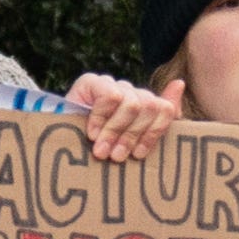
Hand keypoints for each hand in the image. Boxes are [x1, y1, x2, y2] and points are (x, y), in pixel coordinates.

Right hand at [63, 72, 178, 162]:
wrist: (59, 146)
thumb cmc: (100, 149)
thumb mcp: (133, 143)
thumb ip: (162, 118)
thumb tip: (179, 83)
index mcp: (146, 106)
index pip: (165, 109)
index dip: (154, 133)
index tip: (138, 154)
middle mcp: (132, 92)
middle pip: (150, 107)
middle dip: (133, 136)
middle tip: (115, 157)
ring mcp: (112, 85)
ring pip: (133, 104)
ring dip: (116, 132)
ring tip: (101, 151)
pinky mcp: (91, 81)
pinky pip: (110, 96)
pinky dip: (102, 118)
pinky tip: (91, 132)